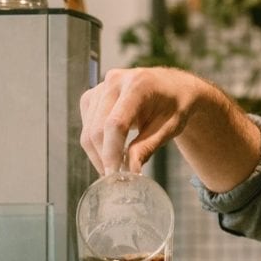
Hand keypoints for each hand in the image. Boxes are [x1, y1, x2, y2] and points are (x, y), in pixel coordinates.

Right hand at [79, 67, 204, 175]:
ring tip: (115, 168)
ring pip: (88, 130)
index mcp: (138, 85)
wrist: (173, 87)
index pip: (115, 124)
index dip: (112, 153)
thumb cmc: (174, 106)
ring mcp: (100, 87)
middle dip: (104, 158)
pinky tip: (110, 153)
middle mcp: (114, 81)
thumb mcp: (169, 128)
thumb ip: (147, 147)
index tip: (115, 176)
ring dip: (98, 154)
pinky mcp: (92, 97)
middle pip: (97, 128)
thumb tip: (131, 172)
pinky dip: (95, 145)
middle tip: (116, 179)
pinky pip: (86, 126)